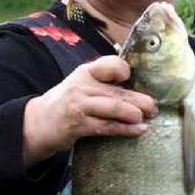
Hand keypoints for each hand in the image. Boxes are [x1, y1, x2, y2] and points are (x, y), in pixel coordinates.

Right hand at [23, 55, 156, 165]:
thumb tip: (141, 88)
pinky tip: (138, 130)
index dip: (123, 70)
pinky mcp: (78, 125)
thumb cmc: (69, 101)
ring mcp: (79, 105)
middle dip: (139, 99)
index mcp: (87, 72)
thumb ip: (106, 82)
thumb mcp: (83, 84)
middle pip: (117, 91)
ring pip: (113, 108)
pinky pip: (106, 127)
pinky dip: (125, 129)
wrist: (40, 121)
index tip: (133, 79)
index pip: (109, 65)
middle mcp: (82, 85)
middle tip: (154, 106)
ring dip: (134, 113)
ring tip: (147, 117)